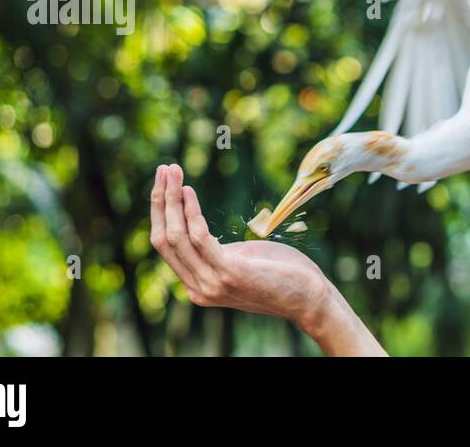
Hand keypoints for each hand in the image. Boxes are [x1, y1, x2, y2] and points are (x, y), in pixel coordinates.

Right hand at [149, 164, 384, 355]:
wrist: (309, 300)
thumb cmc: (282, 276)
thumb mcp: (241, 262)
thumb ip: (218, 254)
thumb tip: (201, 234)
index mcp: (198, 285)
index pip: (165, 247)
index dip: (160, 212)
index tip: (163, 183)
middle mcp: (198, 288)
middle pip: (164, 240)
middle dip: (160, 200)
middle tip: (163, 168)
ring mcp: (211, 284)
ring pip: (176, 237)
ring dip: (171, 199)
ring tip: (173, 171)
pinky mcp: (229, 274)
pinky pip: (200, 237)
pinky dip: (191, 212)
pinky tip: (189, 191)